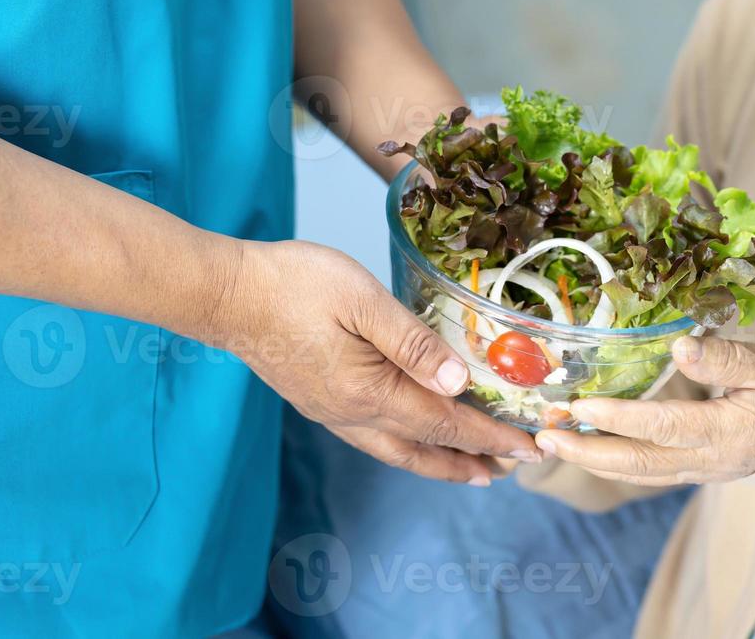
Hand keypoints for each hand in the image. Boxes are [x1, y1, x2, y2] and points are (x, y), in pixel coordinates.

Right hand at [214, 239, 540, 483]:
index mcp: (370, 393)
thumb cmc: (293, 285)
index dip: (491, 437)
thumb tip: (459, 382)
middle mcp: (352, 415)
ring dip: (440, 462)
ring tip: (473, 469)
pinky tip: (415, 438)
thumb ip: (413, 343)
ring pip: (398, 451)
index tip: (528, 447)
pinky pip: (375, 439)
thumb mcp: (363, 301)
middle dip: (473, 461)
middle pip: (425, 451)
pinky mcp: (318, 401)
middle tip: (513, 468)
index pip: (446, 424)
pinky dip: (408, 447)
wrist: (225, 294)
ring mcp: (332, 412)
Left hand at [533, 335, 754, 485]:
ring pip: (641, 474)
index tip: (582, 402)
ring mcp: (705, 470)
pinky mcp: (701, 469)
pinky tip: (589, 445)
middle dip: (588, 452)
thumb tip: (681, 344)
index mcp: (730, 433)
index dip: (620, 416)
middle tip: (545, 436)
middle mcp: (711, 461)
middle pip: (640, 465)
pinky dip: (615, 461)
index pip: (664, 426)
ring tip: (553, 441)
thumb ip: (730, 358)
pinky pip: (650, 471)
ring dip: (594, 459)